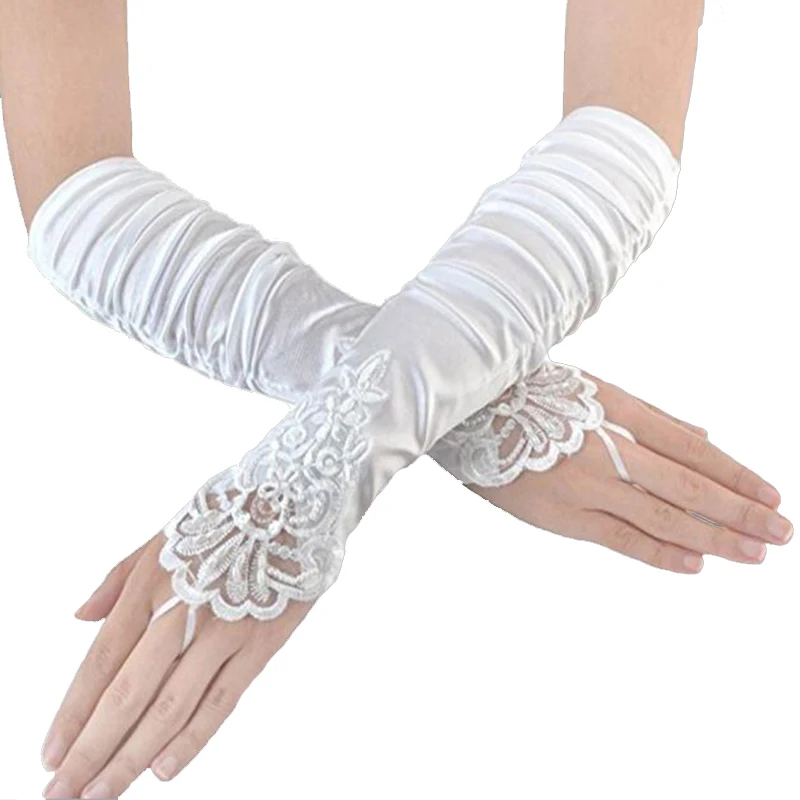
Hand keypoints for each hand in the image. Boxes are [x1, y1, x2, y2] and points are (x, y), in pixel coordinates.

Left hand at [41, 534, 311, 798]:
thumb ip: (120, 577)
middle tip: (62, 793)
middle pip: (128, 693)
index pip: (101, 660)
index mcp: (153, 581)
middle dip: (91, 749)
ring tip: (102, 793)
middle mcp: (183, 608)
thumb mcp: (165, 533)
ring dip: (131, 755)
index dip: (73, 711)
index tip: (49, 754)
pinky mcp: (262, 642)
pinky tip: (162, 768)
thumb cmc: (227, 516)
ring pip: (171, 705)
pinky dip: (192, 737)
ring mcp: (224, 629)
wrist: (296, 501)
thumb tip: (81, 616)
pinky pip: (223, 699)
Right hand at [474, 373, 791, 571]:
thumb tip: (704, 437)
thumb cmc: (531, 396)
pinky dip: (660, 553)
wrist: (468, 415)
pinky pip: (619, 539)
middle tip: (782, 532)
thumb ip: (649, 416)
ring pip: (661, 517)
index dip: (735, 474)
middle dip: (740, 512)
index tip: (771, 495)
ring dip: (713, 537)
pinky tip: (695, 564)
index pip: (692, 449)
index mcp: (617, 410)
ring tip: (754, 553)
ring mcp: (585, 486)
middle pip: (687, 487)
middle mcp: (606, 448)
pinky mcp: (561, 516)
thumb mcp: (593, 390)